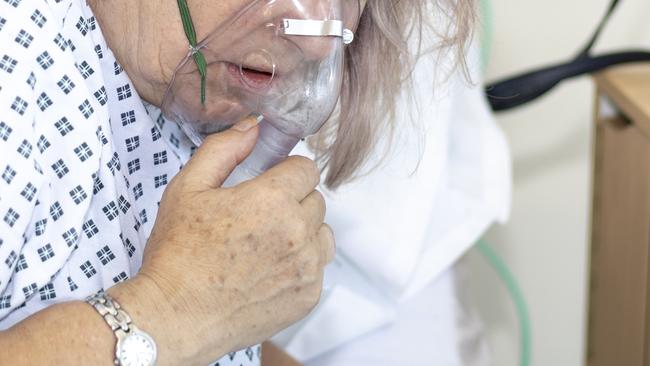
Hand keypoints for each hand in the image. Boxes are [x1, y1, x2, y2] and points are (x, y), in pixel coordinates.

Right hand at [130, 117, 333, 364]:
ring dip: (303, 231)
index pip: (306, 169)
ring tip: (267, 243)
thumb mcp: (188, 188)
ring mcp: (306, 268)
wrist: (173, 316)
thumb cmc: (177, 254)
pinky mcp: (307, 295)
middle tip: (259, 216)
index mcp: (272, 200)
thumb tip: (252, 127)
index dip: (286, 172)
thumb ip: (224, 150)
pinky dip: (301, 263)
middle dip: (292, 200)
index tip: (269, 183)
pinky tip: (268, 270)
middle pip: (315, 199)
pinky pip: (318, 266)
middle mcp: (298, 233)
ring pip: (322, 233)